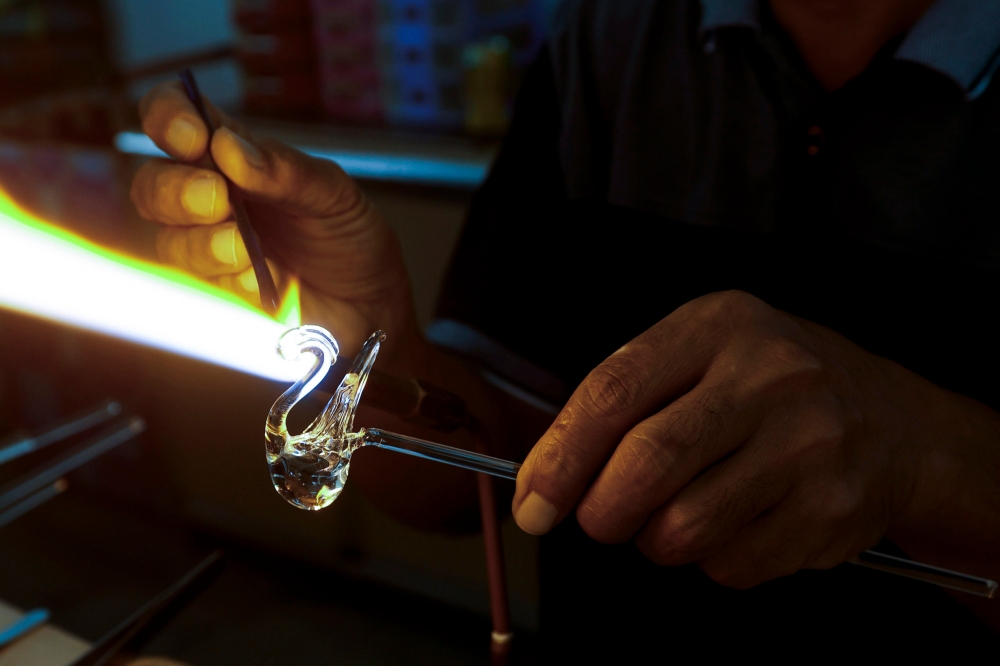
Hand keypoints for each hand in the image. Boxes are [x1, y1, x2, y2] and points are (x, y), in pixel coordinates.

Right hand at [130, 82, 416, 356]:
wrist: (372, 304)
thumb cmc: (350, 237)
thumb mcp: (334, 195)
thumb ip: (285, 171)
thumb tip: (228, 148)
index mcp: (232, 155)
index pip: (175, 118)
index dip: (168, 117)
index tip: (191, 136)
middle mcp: (209, 198)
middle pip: (152, 184)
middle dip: (175, 189)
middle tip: (216, 198)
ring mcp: (208, 249)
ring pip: (169, 240)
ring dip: (201, 242)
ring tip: (241, 248)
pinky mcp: (219, 295)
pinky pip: (203, 288)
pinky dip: (230, 281)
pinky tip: (262, 282)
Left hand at [512, 290, 987, 587]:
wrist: (892, 420)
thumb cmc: (767, 386)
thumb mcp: (699, 354)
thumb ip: (622, 399)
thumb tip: (545, 478)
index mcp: (718, 326)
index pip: (614, 392)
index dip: (560, 457)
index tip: (532, 503)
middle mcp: (770, 378)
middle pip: (648, 464)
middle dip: (599, 512)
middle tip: (597, 519)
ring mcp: (809, 445)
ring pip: (683, 529)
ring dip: (655, 540)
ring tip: (676, 513)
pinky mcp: (831, 511)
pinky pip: (730, 565)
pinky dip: (710, 560)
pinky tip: (734, 522)